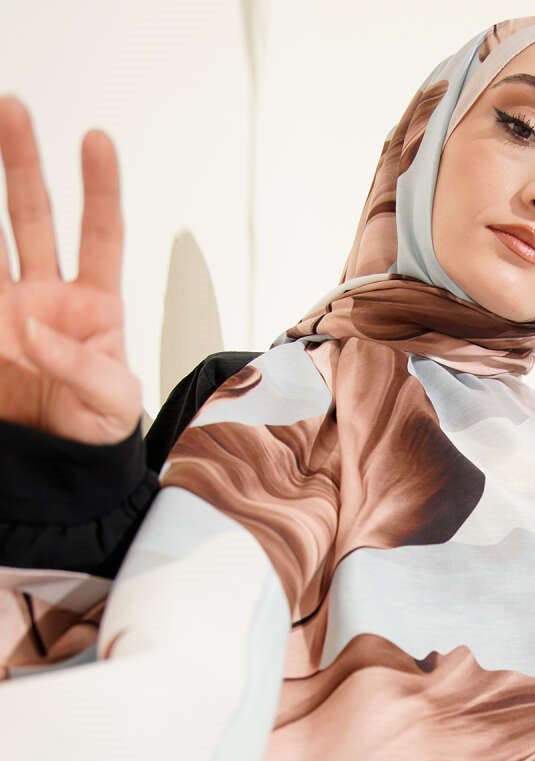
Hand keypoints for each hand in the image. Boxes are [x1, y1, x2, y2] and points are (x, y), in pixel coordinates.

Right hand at [0, 96, 141, 443]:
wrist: (60, 468)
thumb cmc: (97, 430)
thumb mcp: (113, 402)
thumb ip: (82, 365)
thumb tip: (29, 328)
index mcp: (94, 305)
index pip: (99, 234)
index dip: (99, 188)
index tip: (96, 140)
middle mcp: (44, 295)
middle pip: (31, 216)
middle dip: (20, 163)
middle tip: (11, 107)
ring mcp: (5, 311)